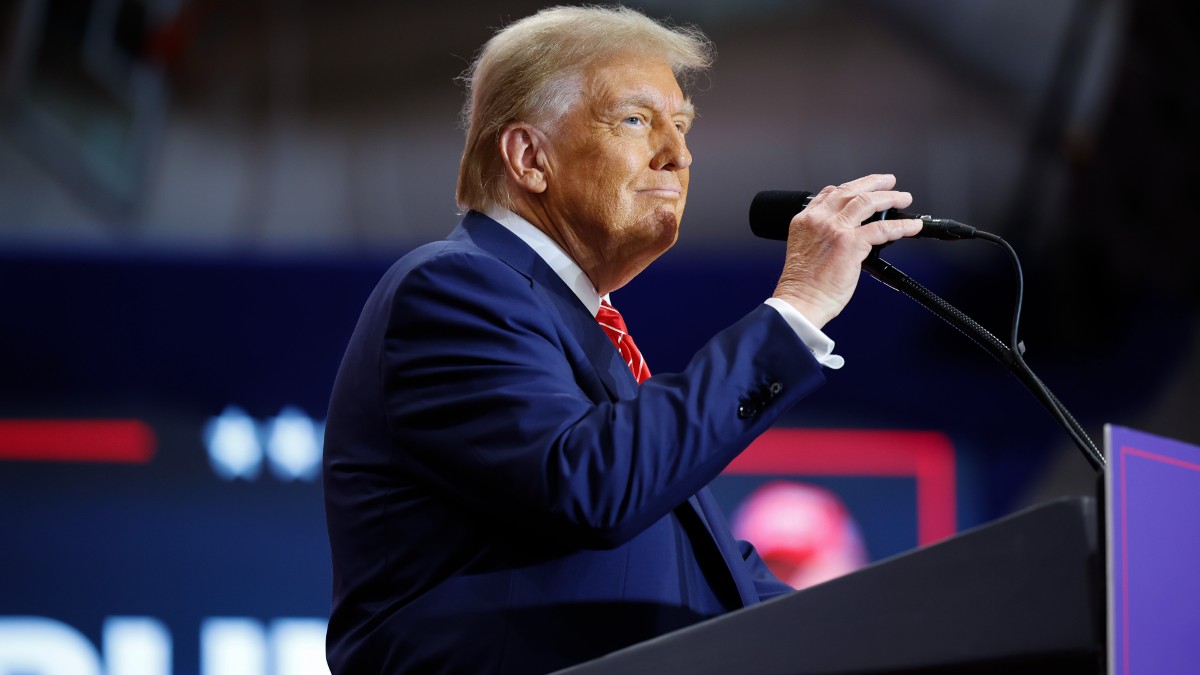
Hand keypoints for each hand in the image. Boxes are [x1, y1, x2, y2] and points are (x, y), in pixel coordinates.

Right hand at [771, 174, 922, 327]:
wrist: (800, 301)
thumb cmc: (803, 285)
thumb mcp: (804, 250)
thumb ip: (821, 236)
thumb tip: (849, 234)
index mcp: (804, 220)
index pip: (829, 193)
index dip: (850, 187)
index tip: (863, 187)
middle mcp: (819, 219)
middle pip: (850, 190)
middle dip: (874, 182)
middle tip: (889, 182)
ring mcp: (835, 228)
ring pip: (867, 202)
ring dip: (890, 197)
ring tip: (903, 198)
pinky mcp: (850, 242)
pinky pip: (882, 228)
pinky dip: (901, 226)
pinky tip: (912, 226)